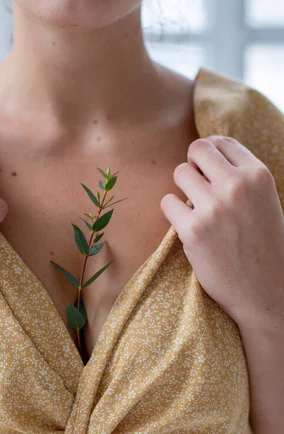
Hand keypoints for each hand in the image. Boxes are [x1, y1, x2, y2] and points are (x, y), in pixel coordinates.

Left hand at [160, 135, 283, 329]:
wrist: (265, 291)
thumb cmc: (264, 244)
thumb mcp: (265, 200)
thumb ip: (241, 175)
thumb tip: (206, 153)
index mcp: (258, 175)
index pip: (221, 142)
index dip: (210, 154)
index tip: (208, 170)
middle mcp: (237, 186)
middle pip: (196, 149)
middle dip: (193, 165)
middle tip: (198, 186)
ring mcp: (213, 207)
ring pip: (179, 173)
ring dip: (182, 189)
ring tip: (196, 208)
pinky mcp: (193, 230)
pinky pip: (167, 202)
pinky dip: (174, 212)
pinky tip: (189, 226)